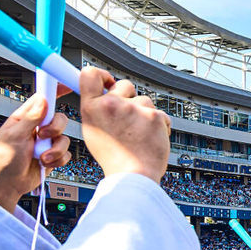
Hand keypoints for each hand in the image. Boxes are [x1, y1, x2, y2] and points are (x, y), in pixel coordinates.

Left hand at [0, 91, 70, 211]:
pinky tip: (46, 163)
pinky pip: (67, 154)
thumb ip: (31, 117)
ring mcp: (46, 143)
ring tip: (41, 157)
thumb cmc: (2, 160)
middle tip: (44, 135)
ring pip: (65, 138)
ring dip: (55, 150)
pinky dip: (58, 160)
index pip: (43, 98)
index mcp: (25, 118)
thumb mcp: (14, 135)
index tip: (68, 85)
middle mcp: (38, 128)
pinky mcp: (53, 156)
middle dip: (56, 129)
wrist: (8, 185)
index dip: (55, 90)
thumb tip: (42, 98)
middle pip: (60, 119)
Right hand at [79, 67, 170, 181]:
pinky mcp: (155, 116)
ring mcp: (135, 109)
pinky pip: (160, 113)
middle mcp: (112, 104)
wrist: (133, 174)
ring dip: (144, 113)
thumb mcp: (93, 130)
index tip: (108, 81)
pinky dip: (158, 124)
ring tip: (139, 133)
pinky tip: (150, 138)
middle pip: (124, 84)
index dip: (101, 74)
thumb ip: (97, 109)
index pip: (90, 74)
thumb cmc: (114, 157)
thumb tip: (103, 94)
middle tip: (128, 117)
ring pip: (144, 100)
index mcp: (92, 107)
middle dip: (128, 97)